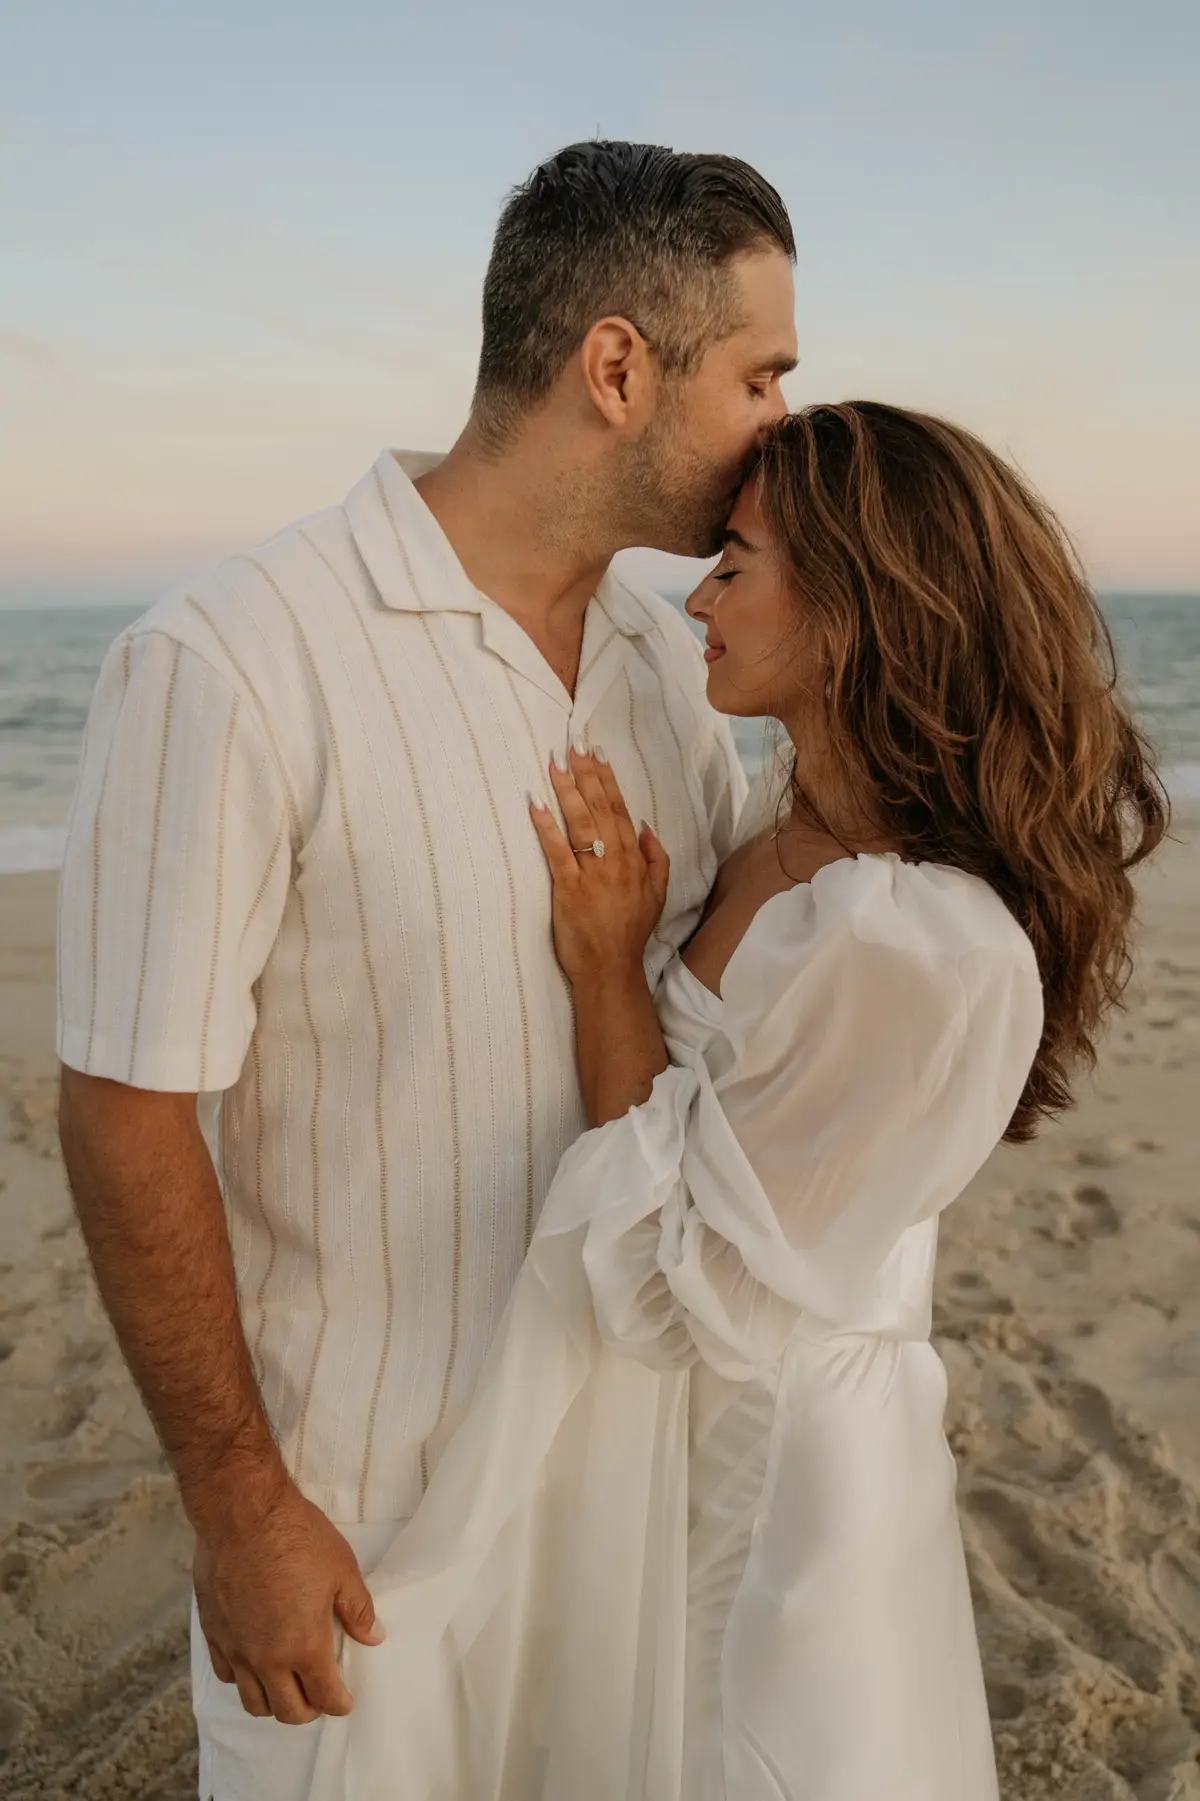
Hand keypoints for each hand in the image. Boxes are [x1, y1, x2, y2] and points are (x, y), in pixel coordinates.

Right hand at [193, 1473, 385, 1724]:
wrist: (241, 1512)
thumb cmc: (296, 1536)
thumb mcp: (342, 1569)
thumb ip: (358, 1610)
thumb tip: (373, 1636)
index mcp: (305, 1646)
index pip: (325, 1697)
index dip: (340, 1704)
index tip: (346, 1700)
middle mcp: (268, 1658)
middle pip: (288, 1711)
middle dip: (309, 1710)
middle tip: (319, 1695)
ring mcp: (237, 1649)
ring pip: (253, 1702)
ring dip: (274, 1702)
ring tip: (288, 1686)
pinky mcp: (214, 1634)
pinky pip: (227, 1675)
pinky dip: (244, 1679)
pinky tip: (255, 1662)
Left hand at [530, 745, 669, 986]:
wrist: (612, 969)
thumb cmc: (630, 932)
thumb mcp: (657, 895)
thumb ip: (657, 859)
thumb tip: (646, 826)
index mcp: (635, 860)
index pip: (621, 810)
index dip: (608, 780)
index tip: (597, 753)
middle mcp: (616, 862)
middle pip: (601, 809)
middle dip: (586, 775)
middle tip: (573, 746)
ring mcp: (592, 875)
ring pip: (581, 824)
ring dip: (567, 791)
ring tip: (555, 764)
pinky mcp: (569, 890)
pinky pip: (557, 852)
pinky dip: (547, 827)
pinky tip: (536, 804)